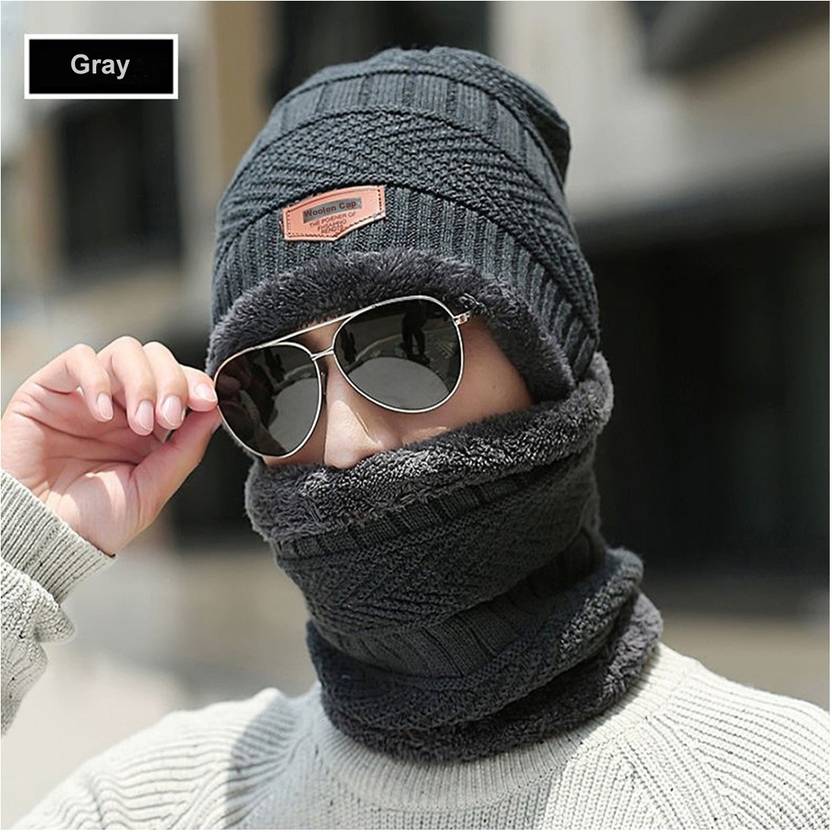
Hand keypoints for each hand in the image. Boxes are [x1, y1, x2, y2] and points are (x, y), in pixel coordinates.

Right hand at [1, 337, 222, 555]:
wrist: (44, 538)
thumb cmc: (95, 521)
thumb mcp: (152, 488)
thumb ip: (186, 449)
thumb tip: (216, 409)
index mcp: (149, 425)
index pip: (180, 381)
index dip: (196, 383)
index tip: (207, 402)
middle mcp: (119, 404)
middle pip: (157, 357)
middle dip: (171, 382)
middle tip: (167, 419)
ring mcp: (85, 394)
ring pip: (124, 351)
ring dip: (141, 381)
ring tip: (140, 422)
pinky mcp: (47, 391)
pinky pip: (77, 358)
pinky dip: (96, 377)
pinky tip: (102, 414)